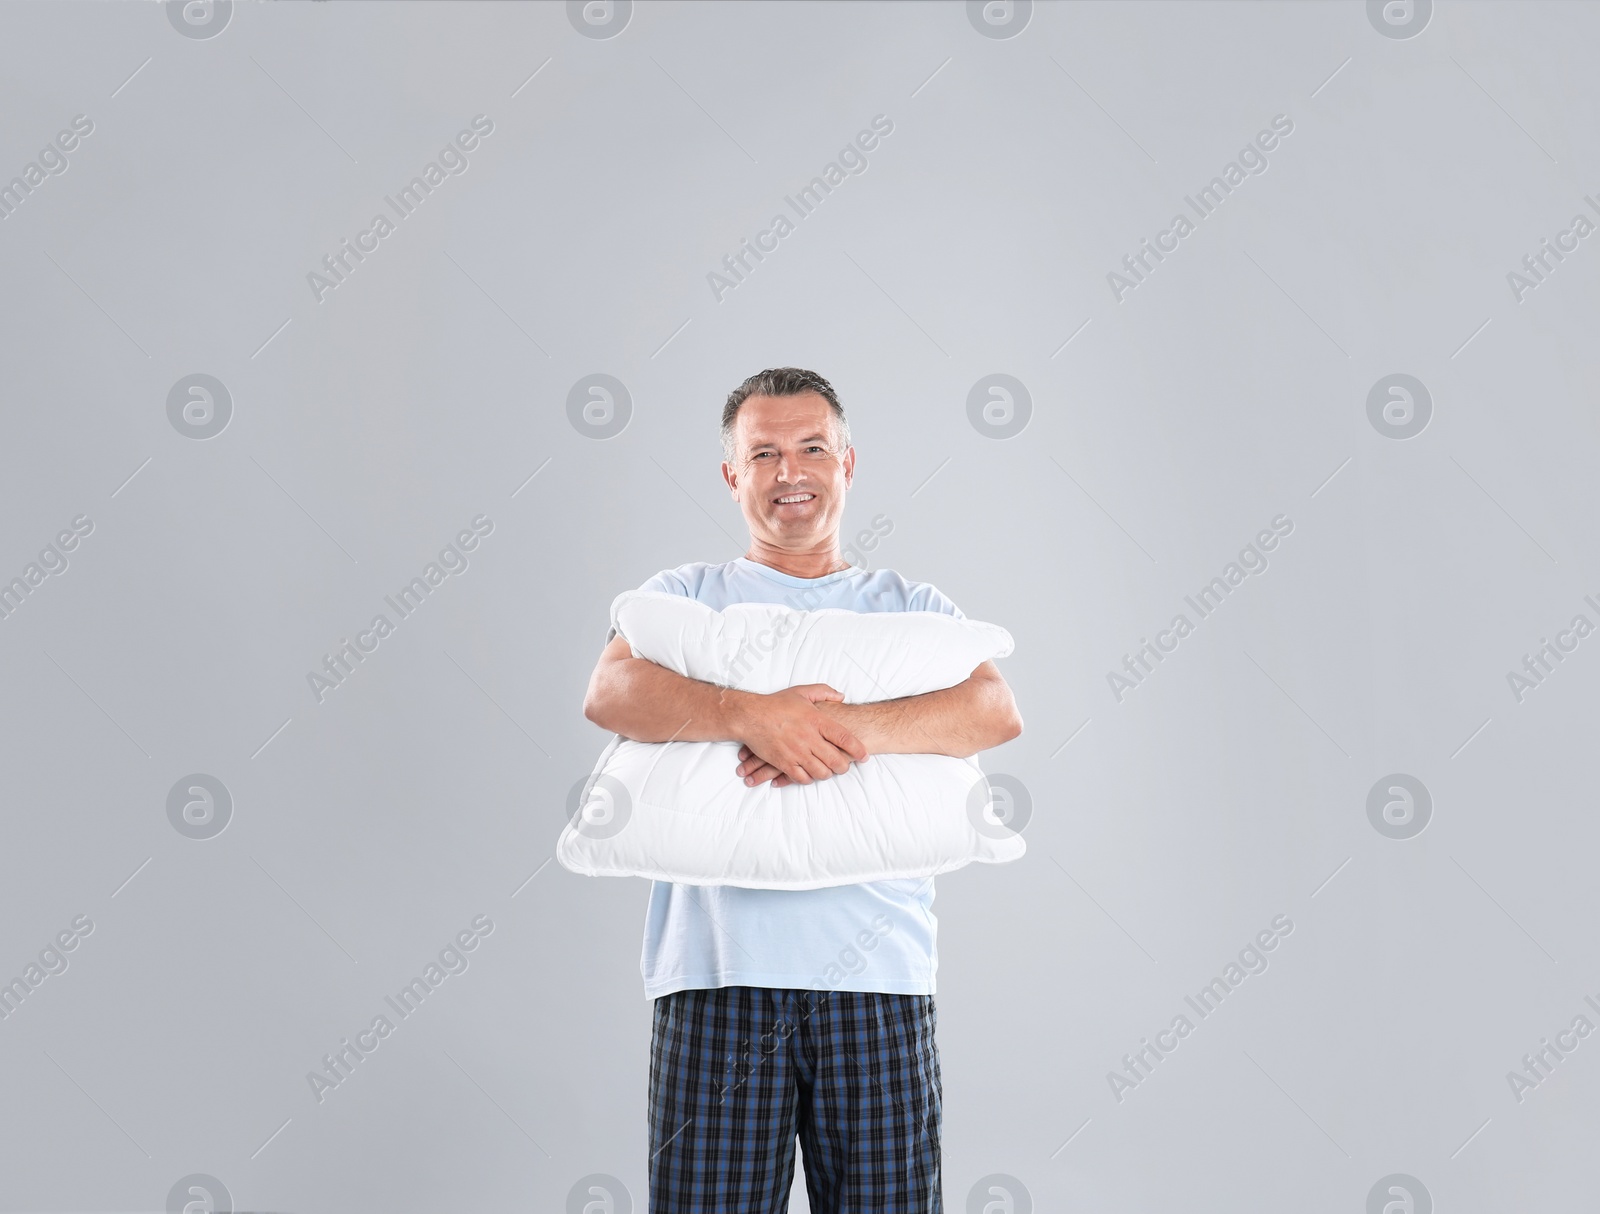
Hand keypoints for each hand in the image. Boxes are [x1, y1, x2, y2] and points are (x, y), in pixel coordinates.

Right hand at [731, 684, 867, 786]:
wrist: (750, 716)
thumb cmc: (776, 704)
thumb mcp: (801, 692)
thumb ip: (824, 692)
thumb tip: (841, 696)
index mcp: (816, 720)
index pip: (845, 738)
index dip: (858, 750)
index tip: (865, 756)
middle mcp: (809, 738)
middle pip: (836, 761)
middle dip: (844, 767)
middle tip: (845, 766)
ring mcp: (797, 752)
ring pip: (821, 772)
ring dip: (827, 774)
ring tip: (827, 770)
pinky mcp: (784, 762)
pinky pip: (802, 778)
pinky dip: (809, 778)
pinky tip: (809, 774)